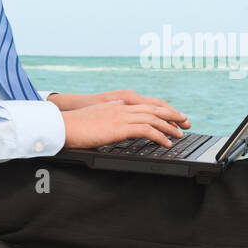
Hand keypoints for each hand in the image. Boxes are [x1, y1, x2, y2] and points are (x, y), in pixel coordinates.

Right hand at [61, 99, 186, 149]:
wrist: (63, 125)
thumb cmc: (76, 126)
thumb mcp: (96, 118)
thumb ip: (109, 117)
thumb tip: (117, 125)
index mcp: (117, 104)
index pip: (145, 104)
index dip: (161, 110)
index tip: (172, 116)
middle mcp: (122, 107)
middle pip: (154, 108)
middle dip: (172, 115)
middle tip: (184, 123)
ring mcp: (122, 116)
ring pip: (154, 118)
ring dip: (169, 127)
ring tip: (179, 135)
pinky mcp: (120, 127)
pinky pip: (146, 130)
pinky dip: (159, 136)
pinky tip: (166, 143)